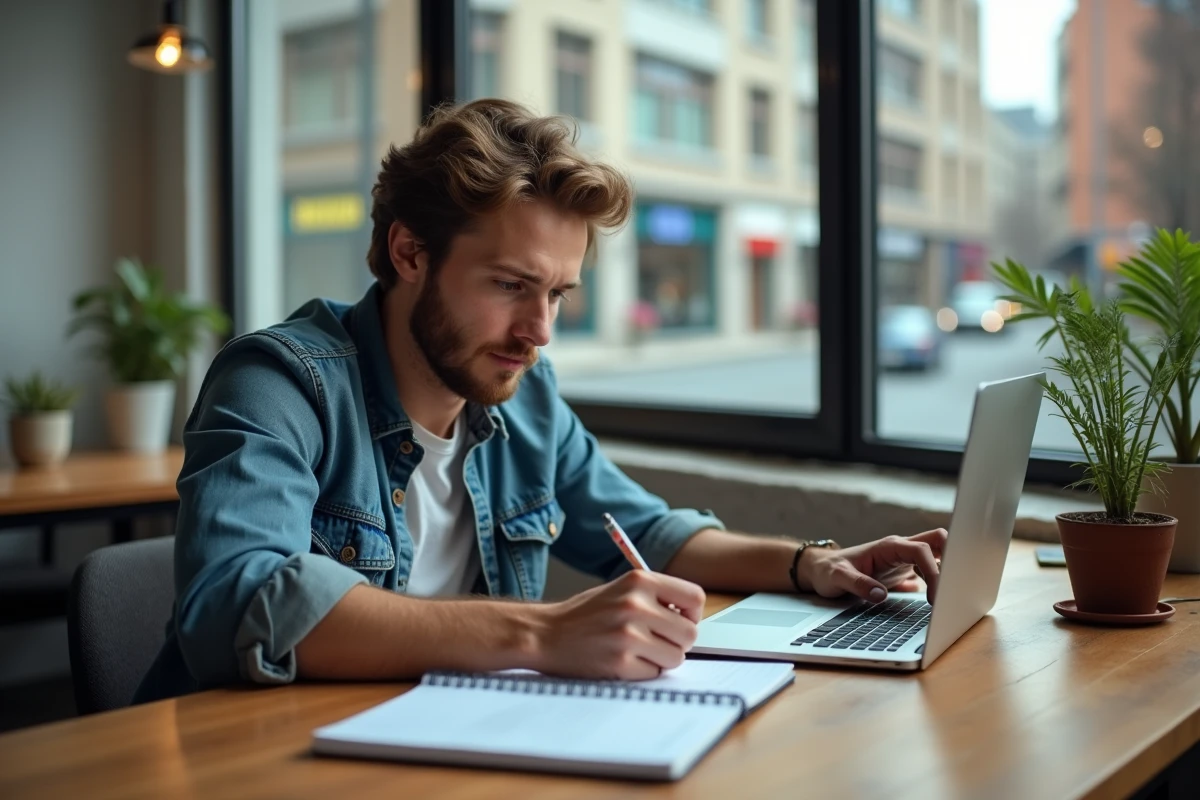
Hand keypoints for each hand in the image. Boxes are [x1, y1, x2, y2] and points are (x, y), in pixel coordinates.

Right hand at [531, 570, 704, 680]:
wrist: (544, 634)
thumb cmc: (585, 614)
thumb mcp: (620, 589)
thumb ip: (655, 597)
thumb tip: (691, 616)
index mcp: (639, 581)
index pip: (694, 597)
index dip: (691, 613)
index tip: (679, 620)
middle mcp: (635, 605)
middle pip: (690, 633)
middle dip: (678, 642)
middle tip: (657, 641)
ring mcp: (628, 635)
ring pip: (676, 657)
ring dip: (662, 659)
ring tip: (638, 651)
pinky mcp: (620, 663)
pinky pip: (654, 673)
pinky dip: (643, 671)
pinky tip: (623, 661)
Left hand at [799, 529, 946, 604]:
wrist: (821, 570)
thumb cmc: (828, 571)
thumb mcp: (836, 578)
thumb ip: (856, 584)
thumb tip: (879, 595)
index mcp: (888, 546)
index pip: (921, 550)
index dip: (934, 572)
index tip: (935, 597)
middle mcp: (900, 549)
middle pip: (939, 541)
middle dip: (953, 559)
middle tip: (954, 588)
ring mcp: (905, 559)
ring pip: (939, 553)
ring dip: (948, 570)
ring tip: (950, 597)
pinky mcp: (905, 570)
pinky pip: (931, 568)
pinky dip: (939, 580)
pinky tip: (937, 599)